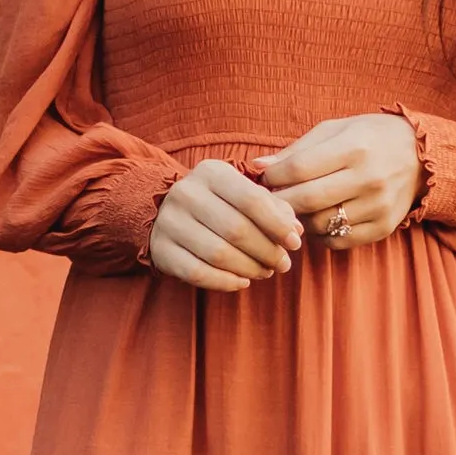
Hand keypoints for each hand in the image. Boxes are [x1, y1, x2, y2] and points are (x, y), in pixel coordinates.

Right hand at [148, 157, 306, 291]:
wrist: (169, 212)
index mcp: (210, 172)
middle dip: (266, 251)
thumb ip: (273, 208)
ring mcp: (169, 221)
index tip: (294, 243)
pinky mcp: (160, 249)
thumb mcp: (243, 194)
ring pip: (218, 254)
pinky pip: (197, 273)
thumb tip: (295, 231)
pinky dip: (225, 282)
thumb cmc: (219, 203)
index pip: (252, 200)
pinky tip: (241, 282)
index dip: (278, 225)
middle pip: (236, 229)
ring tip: (265, 272)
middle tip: (283, 264)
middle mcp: (185, 192)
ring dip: (249, 269)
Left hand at [260, 114, 420, 251]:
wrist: (420, 156)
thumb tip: (258, 167)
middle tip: (269, 200)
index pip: (299, 168)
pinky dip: (321, 234)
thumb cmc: (369, 137)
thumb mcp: (335, 130)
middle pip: (307, 199)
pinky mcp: (383, 228)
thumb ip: (297, 150)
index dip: (274, 176)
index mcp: (355, 147)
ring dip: (299, 220)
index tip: (266, 178)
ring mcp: (378, 206)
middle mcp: (369, 178)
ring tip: (295, 208)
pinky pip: (338, 240)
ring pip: (320, 224)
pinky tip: (319, 219)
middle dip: (279, 202)